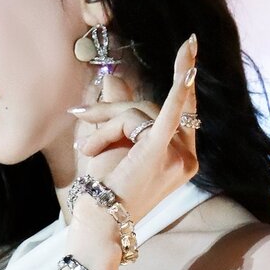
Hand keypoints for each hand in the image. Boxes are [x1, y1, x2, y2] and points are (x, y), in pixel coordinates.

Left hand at [72, 34, 198, 224]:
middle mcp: (188, 158)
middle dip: (113, 111)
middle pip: (152, 108)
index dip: (173, 84)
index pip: (168, 113)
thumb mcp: (113, 146)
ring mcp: (179, 155)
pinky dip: (180, 80)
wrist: (99, 224)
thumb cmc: (106, 193)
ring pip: (140, 112)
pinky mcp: (161, 150)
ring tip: (86, 150)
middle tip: (80, 116)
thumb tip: (113, 76)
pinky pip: (169, 109)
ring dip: (104, 125)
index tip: (189, 45)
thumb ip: (119, 112)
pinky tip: (188, 56)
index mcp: (184, 159)